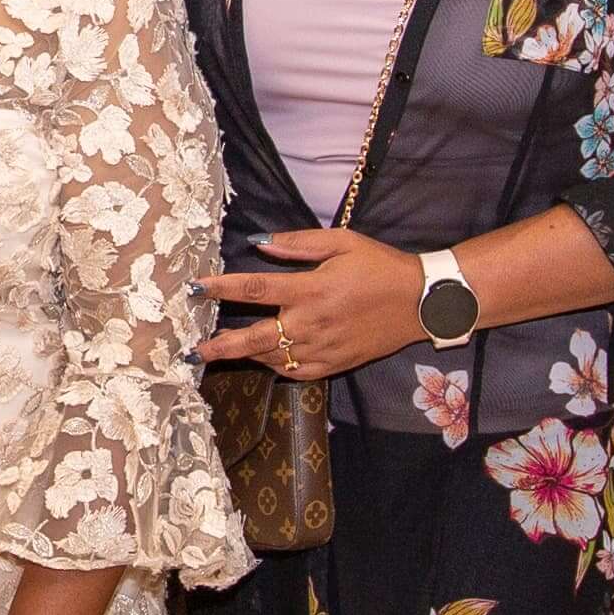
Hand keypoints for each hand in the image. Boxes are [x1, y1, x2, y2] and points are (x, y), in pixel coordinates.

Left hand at [202, 228, 421, 379]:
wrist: (421, 302)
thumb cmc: (381, 266)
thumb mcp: (342, 242)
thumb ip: (298, 243)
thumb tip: (260, 243)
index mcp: (311, 289)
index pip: (255, 289)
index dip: (220, 289)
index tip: (194, 289)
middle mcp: (312, 322)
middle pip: (255, 338)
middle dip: (220, 346)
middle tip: (193, 350)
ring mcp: (323, 348)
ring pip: (273, 357)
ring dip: (246, 354)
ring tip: (223, 350)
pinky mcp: (335, 364)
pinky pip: (296, 372)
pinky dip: (277, 366)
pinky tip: (268, 358)